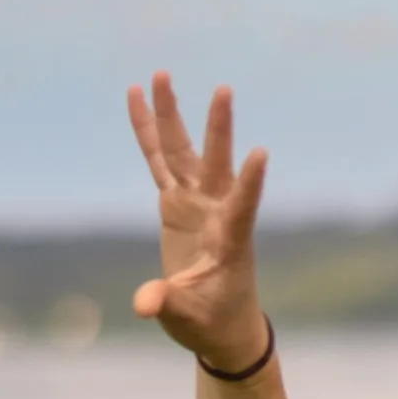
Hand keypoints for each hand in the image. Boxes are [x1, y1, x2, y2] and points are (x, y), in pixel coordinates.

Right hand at [127, 73, 269, 369]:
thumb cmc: (211, 322)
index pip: (243, 206)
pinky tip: (136, 98)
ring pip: (181, 151)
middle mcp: (216, 212)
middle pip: (213, 163)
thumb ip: (168, 305)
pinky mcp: (176, 204)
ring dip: (171, 115)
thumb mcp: (190, 319)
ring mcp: (195, 203)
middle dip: (217, 128)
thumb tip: (145, 303)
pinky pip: (158, 161)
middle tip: (224, 89)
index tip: (261, 153)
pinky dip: (146, 132)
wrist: (220, 324)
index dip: (251, 182)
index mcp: (230, 240)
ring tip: (160, 74)